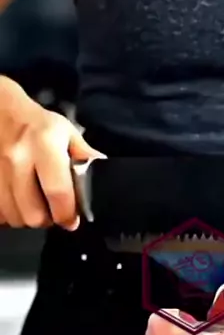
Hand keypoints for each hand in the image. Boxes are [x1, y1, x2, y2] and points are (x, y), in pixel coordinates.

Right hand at [0, 78, 102, 229]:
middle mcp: (18, 159)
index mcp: (44, 145)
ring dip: (27, 218)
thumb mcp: (66, 133)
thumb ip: (85, 157)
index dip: (67, 214)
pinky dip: (10, 214)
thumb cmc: (36, 125)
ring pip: (14, 218)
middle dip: (47, 219)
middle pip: (33, 215)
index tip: (72, 220)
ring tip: (36, 204)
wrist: (2, 114)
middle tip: (53, 210)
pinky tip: (19, 202)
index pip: (58, 192)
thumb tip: (103, 176)